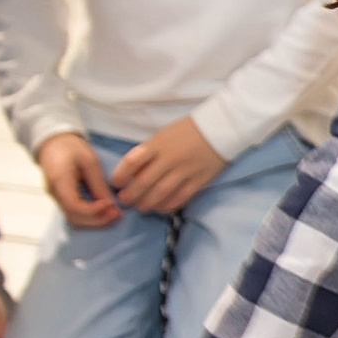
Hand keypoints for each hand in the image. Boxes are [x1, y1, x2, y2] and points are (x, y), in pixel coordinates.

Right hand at [36, 133, 122, 227]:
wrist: (54, 144)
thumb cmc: (72, 148)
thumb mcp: (90, 161)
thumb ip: (99, 184)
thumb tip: (111, 206)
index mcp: (59, 180)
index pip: (73, 205)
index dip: (94, 211)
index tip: (111, 205)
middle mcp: (54, 193)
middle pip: (74, 217)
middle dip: (97, 220)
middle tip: (118, 215)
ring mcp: (56, 199)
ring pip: (74, 219)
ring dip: (95, 221)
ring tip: (115, 215)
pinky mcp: (61, 200)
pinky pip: (75, 214)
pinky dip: (91, 217)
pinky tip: (105, 212)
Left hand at [112, 117, 227, 213]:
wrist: (221, 129)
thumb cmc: (188, 131)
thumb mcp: (164, 135)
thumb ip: (149, 152)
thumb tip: (134, 172)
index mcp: (159, 144)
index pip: (133, 161)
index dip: (121, 175)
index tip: (116, 183)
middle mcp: (170, 159)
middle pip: (145, 182)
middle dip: (131, 195)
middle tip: (125, 201)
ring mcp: (186, 171)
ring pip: (161, 193)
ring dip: (147, 203)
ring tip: (141, 207)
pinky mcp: (199, 181)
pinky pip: (181, 197)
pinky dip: (168, 205)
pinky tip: (161, 208)